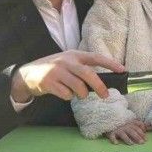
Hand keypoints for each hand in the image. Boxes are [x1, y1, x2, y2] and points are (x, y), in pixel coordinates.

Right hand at [10, 50, 125, 102]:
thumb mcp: (69, 63)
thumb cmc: (54, 69)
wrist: (28, 73)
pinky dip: (68, 97)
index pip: (96, 57)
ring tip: (78, 94)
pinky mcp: (49, 82)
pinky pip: (66, 94)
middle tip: (105, 95)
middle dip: (99, 86)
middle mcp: (67, 61)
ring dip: (82, 94)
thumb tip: (103, 81)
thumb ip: (83, 68)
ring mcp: (57, 71)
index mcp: (75, 55)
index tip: (123, 70)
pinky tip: (62, 93)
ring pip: (78, 87)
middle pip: (88, 74)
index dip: (110, 63)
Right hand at [106, 120, 147, 144]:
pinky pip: (112, 136)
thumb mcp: (131, 122)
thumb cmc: (122, 123)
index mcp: (130, 122)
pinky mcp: (111, 132)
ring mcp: (118, 129)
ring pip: (123, 134)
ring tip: (131, 144)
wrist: (109, 119)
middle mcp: (125, 125)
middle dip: (137, 136)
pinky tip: (116, 143)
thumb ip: (140, 125)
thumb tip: (151, 127)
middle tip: (142, 143)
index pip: (138, 125)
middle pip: (132, 131)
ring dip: (127, 139)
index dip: (142, 131)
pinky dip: (114, 139)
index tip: (146, 137)